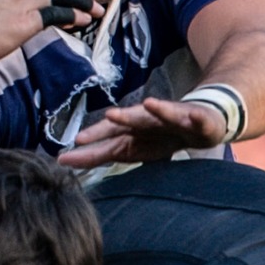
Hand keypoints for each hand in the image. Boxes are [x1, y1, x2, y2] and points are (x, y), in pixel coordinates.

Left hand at [59, 96, 228, 169]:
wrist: (199, 121)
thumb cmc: (160, 136)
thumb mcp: (131, 149)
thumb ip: (102, 153)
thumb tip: (65, 160)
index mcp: (132, 131)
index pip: (108, 137)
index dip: (92, 143)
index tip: (68, 154)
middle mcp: (148, 121)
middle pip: (133, 121)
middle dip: (121, 120)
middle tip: (107, 118)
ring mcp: (172, 118)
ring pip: (162, 114)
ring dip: (157, 109)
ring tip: (150, 104)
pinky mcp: (195, 118)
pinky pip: (195, 118)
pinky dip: (194, 115)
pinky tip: (193, 115)